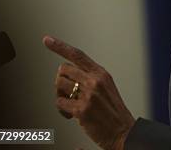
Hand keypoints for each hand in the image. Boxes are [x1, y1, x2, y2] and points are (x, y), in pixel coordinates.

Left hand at [43, 35, 135, 149]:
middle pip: (63, 69)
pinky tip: (72, 115)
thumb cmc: (113, 111)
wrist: (123, 131)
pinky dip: (62, 110)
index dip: (60, 46)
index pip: (78, 55)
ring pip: (59, 85)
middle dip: (61, 81)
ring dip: (61, 95)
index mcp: (101, 74)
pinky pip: (60, 103)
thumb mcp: (106, 87)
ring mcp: (89, 95)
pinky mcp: (82, 109)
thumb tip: (67, 74)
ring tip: (70, 104)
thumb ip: (90, 77)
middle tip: (68, 93)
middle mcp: (95, 81)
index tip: (47, 39)